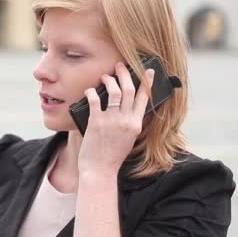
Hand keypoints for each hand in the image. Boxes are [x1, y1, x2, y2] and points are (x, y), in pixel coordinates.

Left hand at [78, 62, 154, 177]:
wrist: (99, 170)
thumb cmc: (112, 156)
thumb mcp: (128, 139)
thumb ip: (130, 123)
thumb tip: (127, 106)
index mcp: (136, 125)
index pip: (144, 98)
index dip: (147, 82)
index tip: (148, 71)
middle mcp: (126, 121)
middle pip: (129, 90)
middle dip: (125, 74)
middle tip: (119, 66)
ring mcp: (111, 121)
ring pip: (114, 92)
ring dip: (109, 80)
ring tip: (105, 76)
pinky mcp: (96, 122)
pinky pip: (95, 100)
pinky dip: (91, 92)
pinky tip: (89, 91)